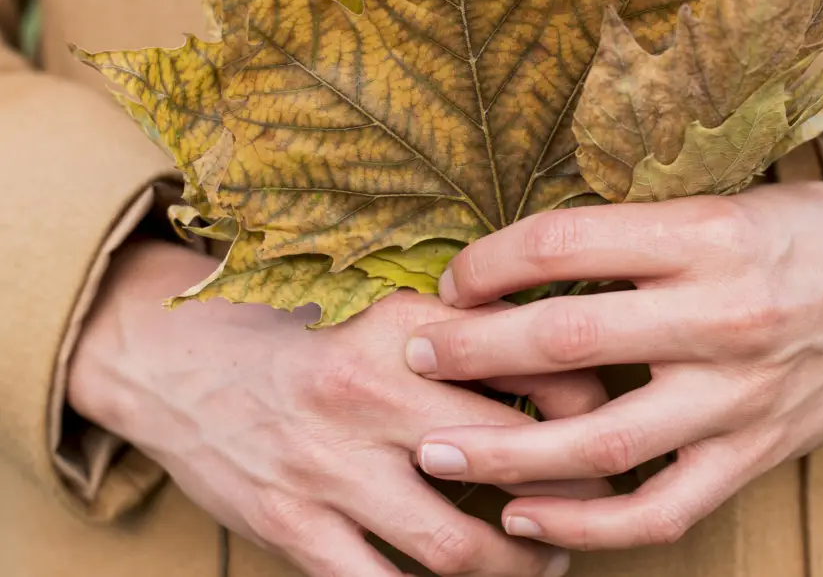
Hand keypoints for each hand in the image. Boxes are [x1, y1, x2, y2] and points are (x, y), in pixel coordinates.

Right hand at [69, 242, 608, 575]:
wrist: (175, 365)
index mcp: (401, 328)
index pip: (531, 368)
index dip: (588, 404)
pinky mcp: (293, 525)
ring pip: (457, 546)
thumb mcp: (374, 311)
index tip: (606, 425)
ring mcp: (328, 467)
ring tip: (544, 562)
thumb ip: (455, 333)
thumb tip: (555, 353)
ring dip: (517, 567)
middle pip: (510, 459)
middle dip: (571, 494)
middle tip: (595, 505)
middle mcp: (369, 393)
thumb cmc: (296, 340)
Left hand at [404, 162, 822, 550]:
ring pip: (602, 440)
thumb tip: (519, 261)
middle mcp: (723, 316)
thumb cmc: (802, 232)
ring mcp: (740, 397)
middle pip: (567, 341)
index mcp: (706, 235)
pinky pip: (661, 509)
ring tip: (435, 450)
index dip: (489, 263)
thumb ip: (630, 234)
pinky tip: (525, 517)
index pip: (564, 246)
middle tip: (413, 356)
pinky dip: (585, 524)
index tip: (453, 281)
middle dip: (472, 351)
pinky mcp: (756, 454)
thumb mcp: (721, 202)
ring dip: (506, 450)